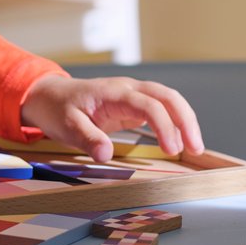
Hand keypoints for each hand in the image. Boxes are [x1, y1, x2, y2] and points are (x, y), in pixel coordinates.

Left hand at [20, 74, 203, 163]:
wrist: (49, 96)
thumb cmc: (57, 109)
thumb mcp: (66, 125)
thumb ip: (87, 138)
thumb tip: (106, 154)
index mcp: (114, 92)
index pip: (148, 104)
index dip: (163, 126)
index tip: (172, 150)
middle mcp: (128, 90)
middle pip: (167, 96)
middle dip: (185, 119)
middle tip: (196, 148)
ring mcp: (132, 96)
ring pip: (167, 100)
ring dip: (183, 120)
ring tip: (194, 147)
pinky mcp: (132, 106)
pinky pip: (159, 110)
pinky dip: (173, 122)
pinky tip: (179, 140)